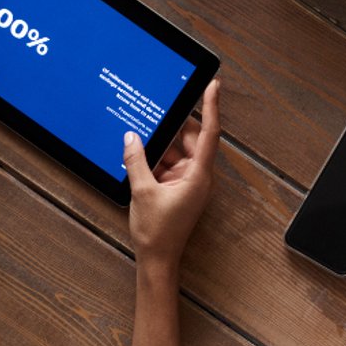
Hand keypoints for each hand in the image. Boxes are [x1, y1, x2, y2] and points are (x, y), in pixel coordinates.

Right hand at [125, 82, 220, 263]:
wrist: (157, 259)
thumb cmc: (157, 232)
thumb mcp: (142, 191)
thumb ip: (136, 161)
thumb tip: (132, 137)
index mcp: (198, 175)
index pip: (209, 133)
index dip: (211, 107)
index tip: (213, 86)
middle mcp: (197, 176)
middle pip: (189, 139)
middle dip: (172, 127)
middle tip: (156, 109)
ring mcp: (187, 181)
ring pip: (175, 151)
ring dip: (159, 146)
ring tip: (140, 134)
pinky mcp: (177, 187)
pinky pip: (167, 164)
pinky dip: (154, 159)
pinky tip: (138, 154)